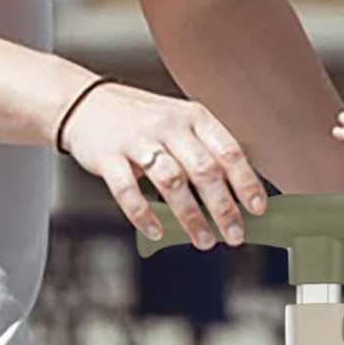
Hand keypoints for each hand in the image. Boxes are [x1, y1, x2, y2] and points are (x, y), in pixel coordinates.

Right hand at [60, 83, 267, 247]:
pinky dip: (143, 214)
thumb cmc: (141, 121)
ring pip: (171, 180)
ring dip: (191, 216)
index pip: (228, 150)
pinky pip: (127, 190)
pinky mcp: (108, 156)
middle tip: (235, 235)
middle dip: (223, 207)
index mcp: (193, 116)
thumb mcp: (179, 122)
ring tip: (204, 240)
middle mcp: (168, 125)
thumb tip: (239, 193)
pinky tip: (156, 231)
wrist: (85, 103)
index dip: (246, 182)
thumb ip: (205, 151)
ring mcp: (137, 139)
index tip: (258, 208)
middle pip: (204, 169)